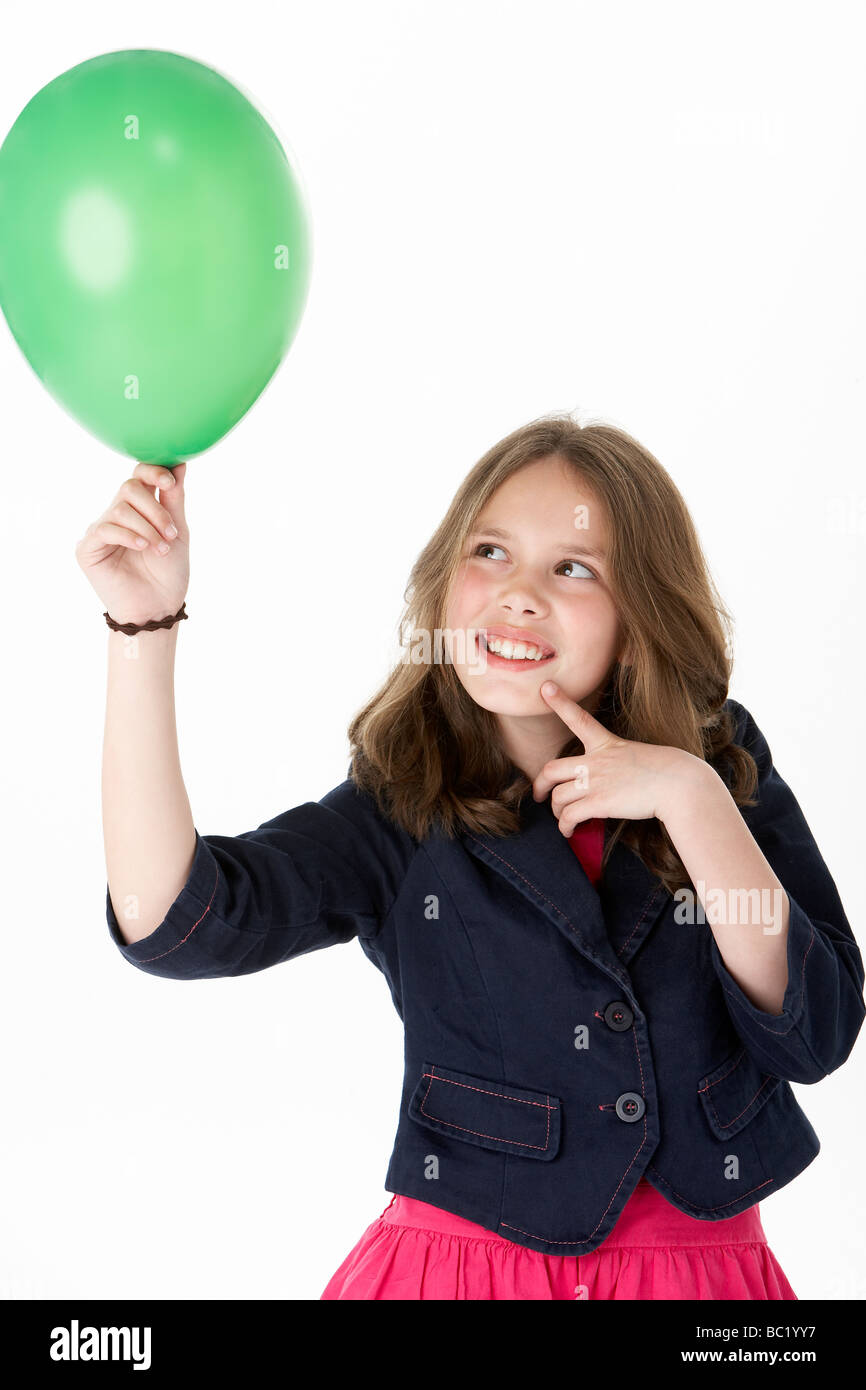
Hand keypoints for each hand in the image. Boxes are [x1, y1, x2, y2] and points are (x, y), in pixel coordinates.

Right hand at [75, 462, 189, 625]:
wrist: (158, 608)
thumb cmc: (169, 573)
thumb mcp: (177, 531)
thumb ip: (174, 498)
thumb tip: (179, 462)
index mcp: (139, 508)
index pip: (138, 475)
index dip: (152, 472)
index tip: (171, 482)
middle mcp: (117, 514)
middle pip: (129, 488)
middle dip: (155, 509)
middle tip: (171, 533)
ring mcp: (100, 530)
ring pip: (120, 509)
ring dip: (146, 528)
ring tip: (161, 549)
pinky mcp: (87, 548)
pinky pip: (104, 528)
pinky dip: (128, 535)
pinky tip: (142, 548)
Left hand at [532, 680, 699, 831]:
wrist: (678, 784)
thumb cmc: (664, 772)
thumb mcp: (637, 756)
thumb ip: (615, 764)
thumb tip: (605, 784)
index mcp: (606, 744)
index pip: (579, 719)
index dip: (560, 702)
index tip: (545, 687)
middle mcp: (596, 761)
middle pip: (551, 769)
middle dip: (540, 785)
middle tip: (539, 795)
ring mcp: (596, 781)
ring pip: (558, 798)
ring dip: (557, 812)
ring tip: (563, 820)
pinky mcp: (599, 802)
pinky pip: (569, 816)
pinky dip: (565, 826)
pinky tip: (569, 831)